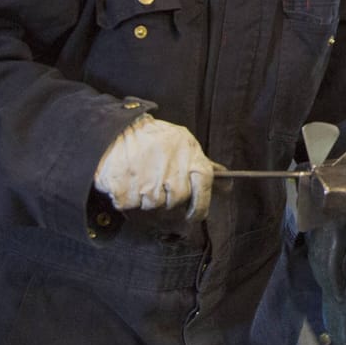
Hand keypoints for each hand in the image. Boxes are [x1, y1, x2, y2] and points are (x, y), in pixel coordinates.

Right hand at [93, 116, 215, 219]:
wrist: (118, 128)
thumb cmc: (155, 139)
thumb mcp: (183, 144)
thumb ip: (204, 167)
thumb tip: (227, 187)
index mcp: (190, 157)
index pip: (203, 188)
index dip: (200, 206)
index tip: (193, 216)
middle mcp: (171, 170)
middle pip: (174, 201)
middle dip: (165, 197)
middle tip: (155, 181)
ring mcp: (147, 180)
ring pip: (151, 205)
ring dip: (144, 197)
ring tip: (140, 175)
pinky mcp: (123, 187)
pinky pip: (128, 204)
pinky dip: (125, 197)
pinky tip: (126, 179)